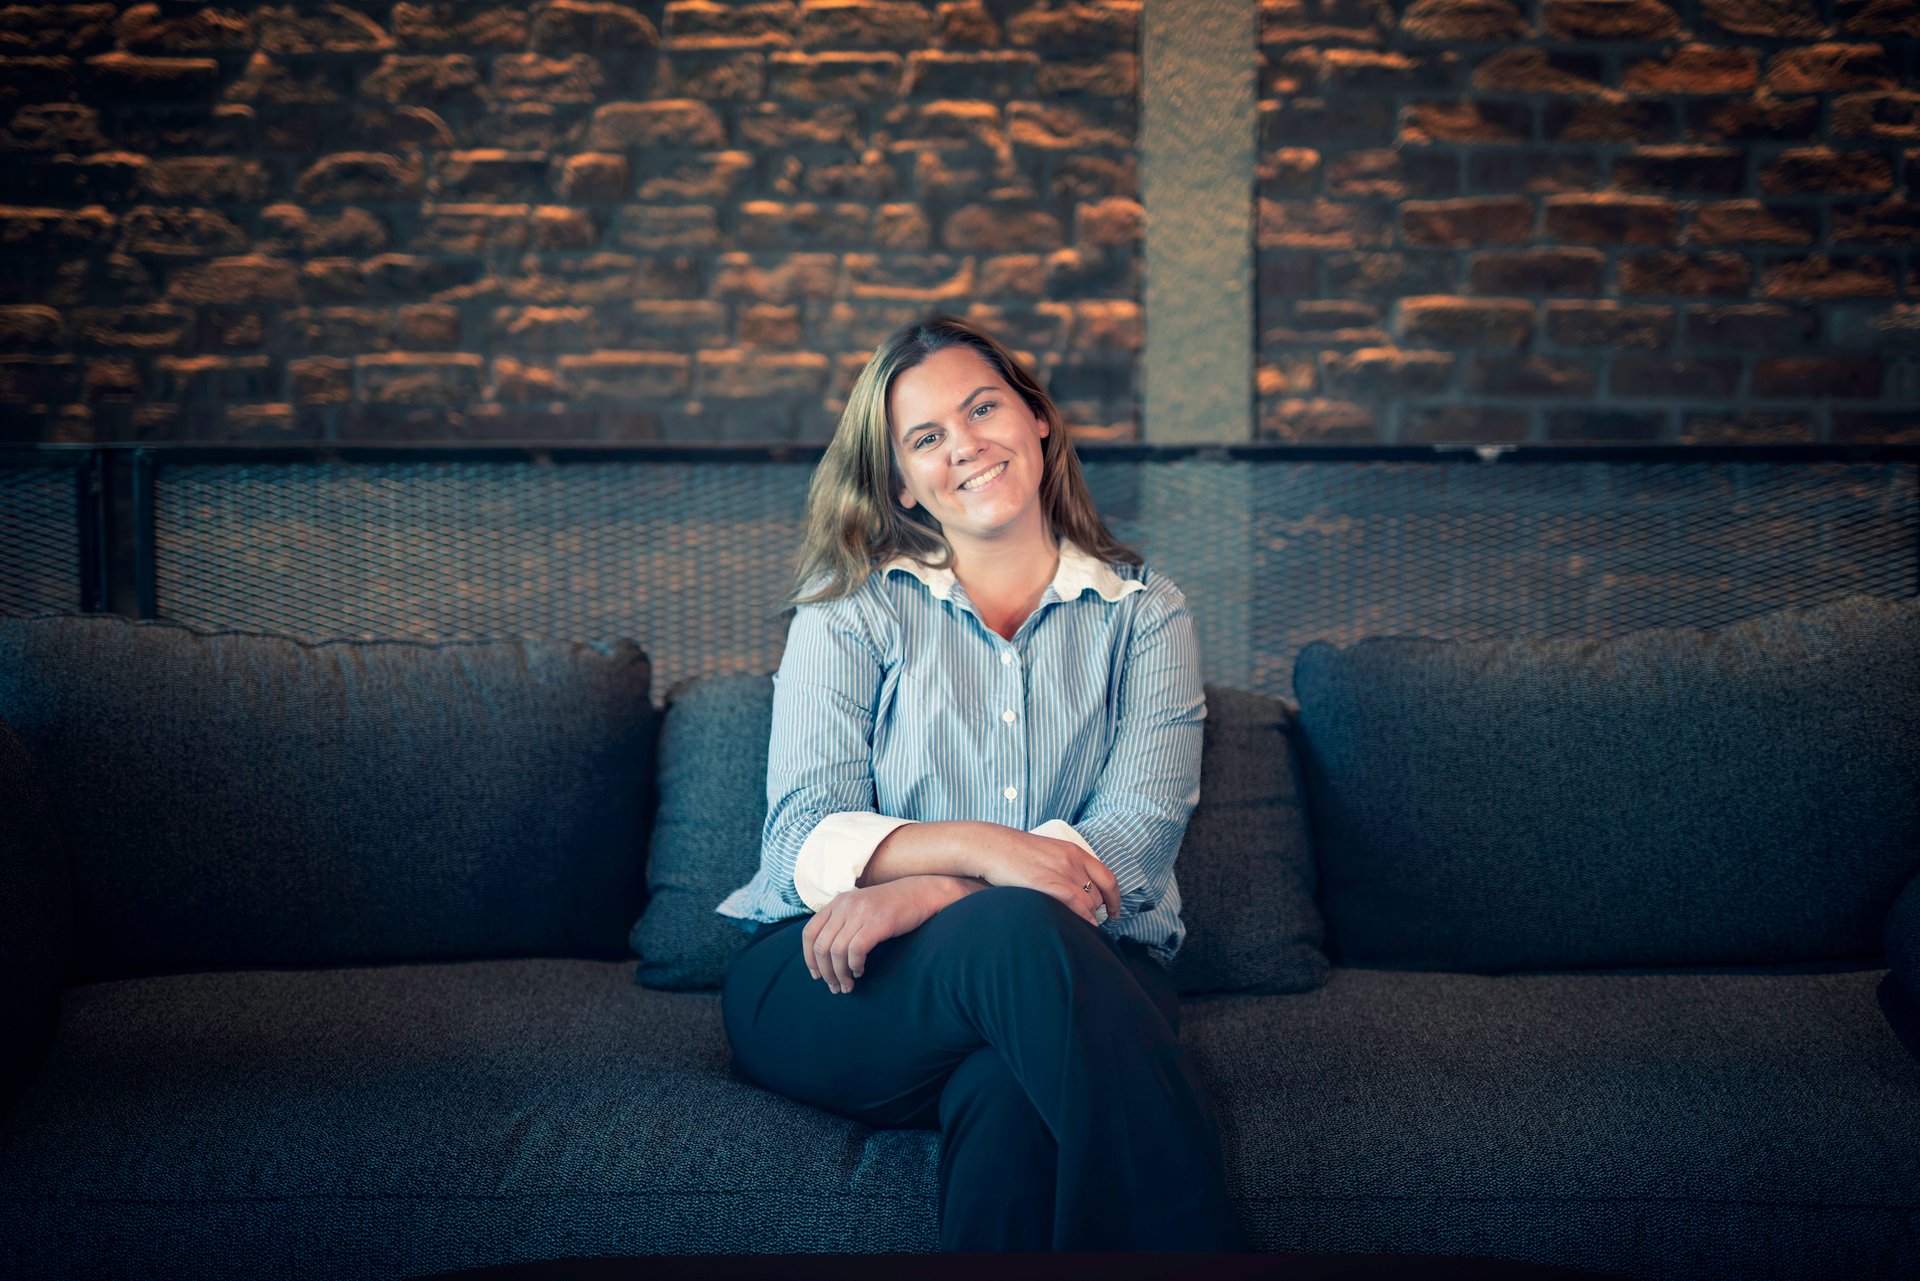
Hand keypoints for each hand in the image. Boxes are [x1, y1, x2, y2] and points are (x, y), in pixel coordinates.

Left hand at [801, 877, 944, 994]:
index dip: (808, 958)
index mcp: (837, 903)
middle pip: (821, 946)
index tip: (816, 975)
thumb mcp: (860, 908)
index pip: (809, 932)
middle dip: (825, 972)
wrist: (921, 893)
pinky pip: (856, 950)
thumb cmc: (891, 906)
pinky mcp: (878, 922)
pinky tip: (861, 972)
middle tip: (835, 987)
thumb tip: (826, 954)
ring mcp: (861, 912)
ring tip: (847, 986)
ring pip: (837, 951)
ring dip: (840, 974)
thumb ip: (842, 923)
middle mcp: (845, 905)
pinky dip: (855, 965)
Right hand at [975, 827, 1121, 928]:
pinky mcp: (1048, 884)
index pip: (1107, 877)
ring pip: (1089, 902)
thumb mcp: (1046, 853)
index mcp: (1074, 851)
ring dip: (1090, 918)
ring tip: (1083, 928)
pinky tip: (1083, 928)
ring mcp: (1062, 872)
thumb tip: (1072, 887)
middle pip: (1098, 893)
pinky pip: (1077, 906)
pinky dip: (1084, 919)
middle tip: (1093, 923)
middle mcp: (1073, 861)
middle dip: (1099, 911)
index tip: (1115, 911)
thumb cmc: (1013, 853)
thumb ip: (1062, 866)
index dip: (1115, 898)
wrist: (990, 846)